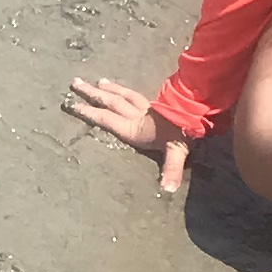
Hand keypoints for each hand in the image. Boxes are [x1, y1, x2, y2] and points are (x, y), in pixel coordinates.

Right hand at [66, 75, 191, 196]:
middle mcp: (137, 115)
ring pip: (123, 95)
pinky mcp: (157, 103)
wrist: (199, 111)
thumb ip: (170, 170)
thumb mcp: (177, 152)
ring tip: (97, 81)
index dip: (89, 113)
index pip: (106, 119)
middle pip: (111, 102)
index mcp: (135, 128)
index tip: (72, 106)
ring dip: (109, 89)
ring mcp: (146, 107)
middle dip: (91, 94)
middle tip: (75, 83)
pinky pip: (135, 94)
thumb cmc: (185, 133)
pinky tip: (123, 88)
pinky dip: (126, 90)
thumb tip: (166, 189)